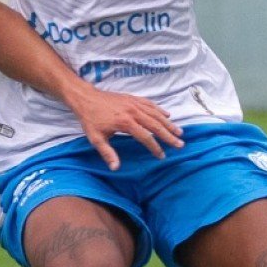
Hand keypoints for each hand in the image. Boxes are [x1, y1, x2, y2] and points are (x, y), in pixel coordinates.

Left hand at [67, 87, 183, 169]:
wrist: (86, 98)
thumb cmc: (90, 119)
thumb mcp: (96, 138)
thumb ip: (107, 153)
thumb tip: (116, 168)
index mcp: (125, 123)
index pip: (145, 137)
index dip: (155, 148)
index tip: (162, 156)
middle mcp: (133, 112)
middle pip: (156, 125)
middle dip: (169, 136)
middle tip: (180, 144)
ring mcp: (134, 103)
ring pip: (156, 114)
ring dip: (168, 123)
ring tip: (179, 132)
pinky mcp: (132, 98)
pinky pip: (150, 104)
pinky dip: (160, 109)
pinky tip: (167, 115)